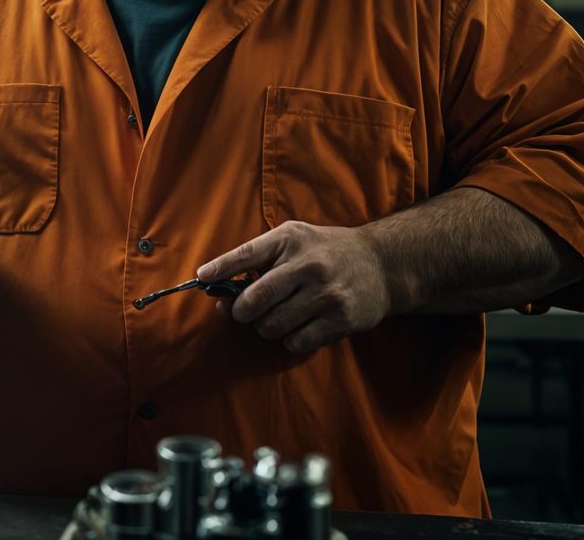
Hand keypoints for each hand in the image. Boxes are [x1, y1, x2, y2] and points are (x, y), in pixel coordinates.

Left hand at [195, 220, 392, 353]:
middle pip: (255, 300)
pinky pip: (296, 342)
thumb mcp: (295, 240)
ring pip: (271, 325)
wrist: (382, 263)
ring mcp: (325, 294)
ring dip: (266, 327)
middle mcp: (308, 265)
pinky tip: (299, 327)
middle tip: (243, 313)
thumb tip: (224, 295)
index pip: (247, 254)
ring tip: (276, 317)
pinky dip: (290, 340)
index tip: (201, 278)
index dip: (220, 268)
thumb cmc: (327, 251)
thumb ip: (261, 260)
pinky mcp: (339, 319)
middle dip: (241, 312)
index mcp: (291, 240)